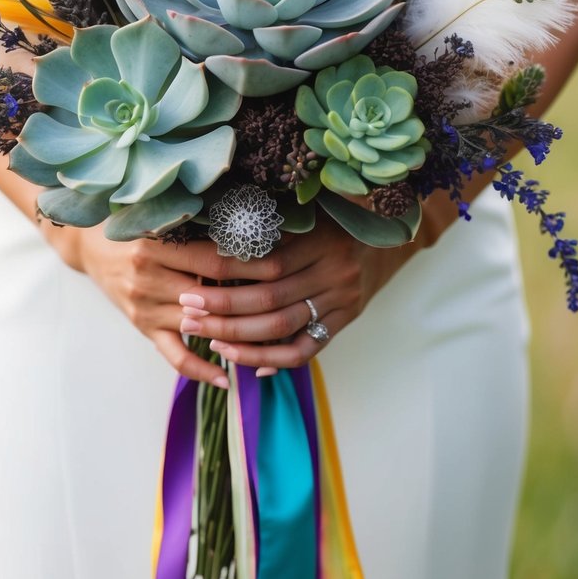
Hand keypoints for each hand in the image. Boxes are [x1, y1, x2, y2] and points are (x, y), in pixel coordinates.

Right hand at [38, 219, 292, 387]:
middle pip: (210, 295)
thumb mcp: (160, 221)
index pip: (213, 260)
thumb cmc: (132, 225)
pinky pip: (175, 356)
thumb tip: (249, 231)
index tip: (282, 263)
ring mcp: (144, 308)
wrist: (90, 245)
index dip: (250, 264)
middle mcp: (148, 279)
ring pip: (198, 326)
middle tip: (287, 299)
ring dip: (233, 334)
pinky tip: (226, 378)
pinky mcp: (142, 328)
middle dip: (251, 299)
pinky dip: (200, 369)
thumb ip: (196, 228)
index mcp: (156, 246)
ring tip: (270, 338)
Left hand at [177, 197, 457, 372]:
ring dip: (242, 340)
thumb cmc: (333, 218)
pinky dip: (276, 360)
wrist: (389, 233)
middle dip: (223, 312)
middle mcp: (334, 272)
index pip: (265, 266)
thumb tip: (213, 243)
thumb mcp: (306, 214)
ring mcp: (343, 300)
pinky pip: (308, 349)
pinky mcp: (346, 320)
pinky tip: (248, 364)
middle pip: (270, 301)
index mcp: (320, 240)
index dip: (226, 279)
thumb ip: (268, 229)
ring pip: (285, 329)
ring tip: (210, 340)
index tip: (193, 285)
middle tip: (188, 317)